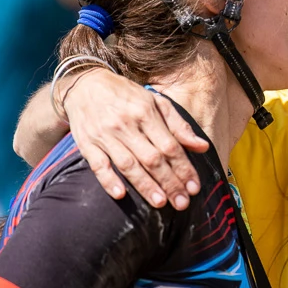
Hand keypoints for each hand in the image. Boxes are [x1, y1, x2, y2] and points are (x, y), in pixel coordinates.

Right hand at [61, 68, 208, 208]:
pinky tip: (120, 194)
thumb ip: (179, 125)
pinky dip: (108, 180)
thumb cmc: (126, 96)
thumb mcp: (155, 102)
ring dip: (145, 186)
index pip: (169, 146)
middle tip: (182, 202)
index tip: (194, 187)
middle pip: (152, 159)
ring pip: (128, 165)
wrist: (84, 84)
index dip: (184, 168)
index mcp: (146, 112)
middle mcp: (126, 124)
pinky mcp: (86, 143)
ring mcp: (105, 135)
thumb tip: (202, 146)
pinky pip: (98, 165)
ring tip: (160, 203)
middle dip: (169, 182)